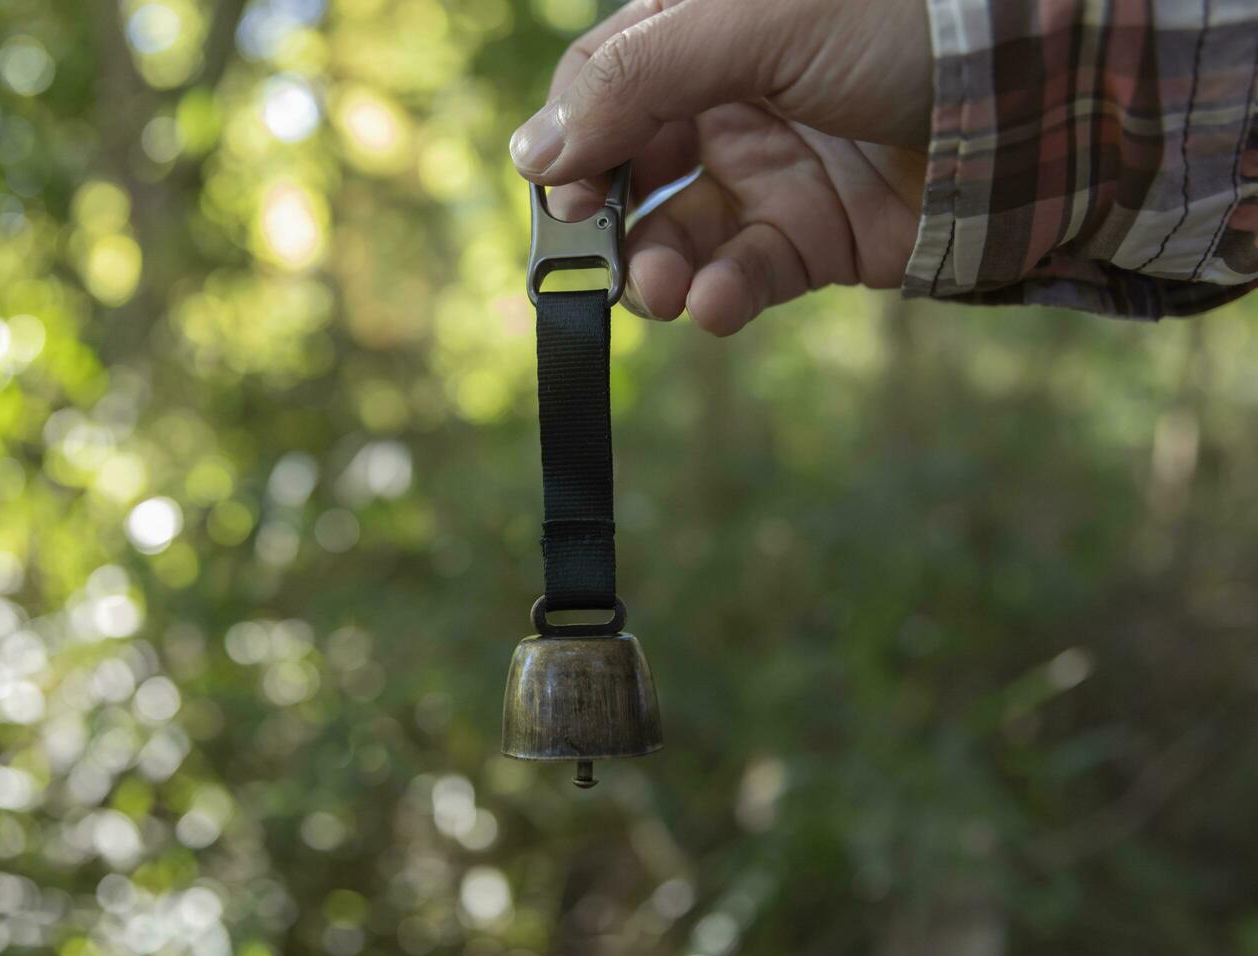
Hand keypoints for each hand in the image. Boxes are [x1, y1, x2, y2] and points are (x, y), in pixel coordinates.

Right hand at [511, 0, 932, 335]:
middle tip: (604, 255)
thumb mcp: (756, 20)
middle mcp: (727, 99)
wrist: (1045, 85)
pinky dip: (721, 296)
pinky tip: (716, 305)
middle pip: (629, 167)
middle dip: (609, 218)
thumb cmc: (903, 19)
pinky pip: (744, 275)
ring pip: (678, 233)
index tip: (562, 188)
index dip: (573, 136)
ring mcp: (771, 171)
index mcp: (703, 26)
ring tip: (661, 292)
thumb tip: (533, 153)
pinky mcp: (814, 239)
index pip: (601, 82)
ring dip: (656, 267)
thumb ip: (639, 79)